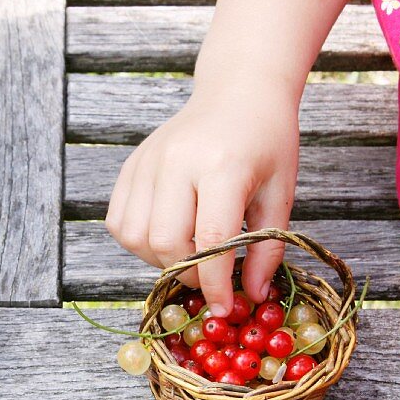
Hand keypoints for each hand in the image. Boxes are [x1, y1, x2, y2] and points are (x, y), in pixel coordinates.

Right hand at [104, 83, 298, 314]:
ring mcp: (148, 161)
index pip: (210, 239)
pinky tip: (166, 235)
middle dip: (185, 273)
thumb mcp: (280, 192)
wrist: (238, 91)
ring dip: (159, 259)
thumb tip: (253, 295)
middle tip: (207, 276)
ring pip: (135, 236)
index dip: (215, 283)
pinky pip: (119, 221)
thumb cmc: (267, 141)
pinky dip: (139, 241)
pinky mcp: (131, 166)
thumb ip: (268, 246)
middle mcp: (177, 161)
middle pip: (165, 242)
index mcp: (223, 165)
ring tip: (187, 252)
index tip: (223, 307)